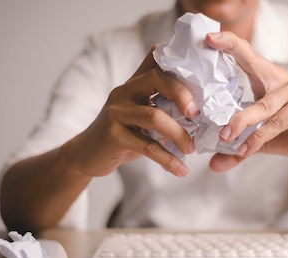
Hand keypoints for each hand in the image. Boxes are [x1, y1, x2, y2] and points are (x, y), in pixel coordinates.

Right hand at [64, 47, 197, 177]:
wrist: (86, 155)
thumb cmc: (123, 135)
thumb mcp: (141, 115)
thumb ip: (164, 108)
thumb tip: (201, 116)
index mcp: (134, 83)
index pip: (156, 58)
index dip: (179, 61)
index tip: (201, 79)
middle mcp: (124, 91)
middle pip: (156, 79)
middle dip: (182, 94)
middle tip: (197, 115)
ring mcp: (116, 112)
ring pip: (154, 116)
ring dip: (179, 134)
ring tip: (191, 149)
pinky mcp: (113, 135)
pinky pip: (147, 146)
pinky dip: (168, 159)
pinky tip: (181, 169)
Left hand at [204, 32, 287, 171]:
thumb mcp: (259, 142)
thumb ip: (237, 151)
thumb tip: (213, 165)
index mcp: (266, 79)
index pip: (245, 56)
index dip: (228, 44)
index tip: (208, 37)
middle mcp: (279, 79)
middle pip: (252, 61)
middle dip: (231, 48)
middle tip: (209, 42)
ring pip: (261, 106)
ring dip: (241, 122)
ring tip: (225, 138)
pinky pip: (276, 122)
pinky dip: (259, 137)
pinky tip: (246, 149)